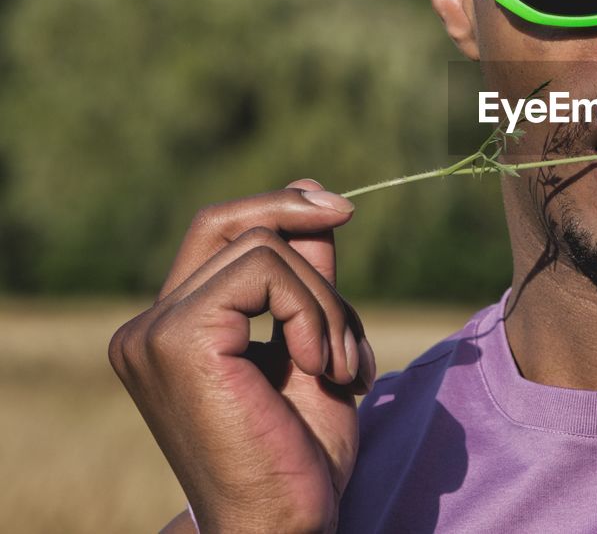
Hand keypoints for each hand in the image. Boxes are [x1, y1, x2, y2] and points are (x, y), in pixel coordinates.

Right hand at [109, 179, 374, 532]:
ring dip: (326, 302)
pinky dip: (314, 311)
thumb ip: (305, 278)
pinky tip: (322, 367)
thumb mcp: (312, 344)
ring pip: (263, 248)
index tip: (341, 209)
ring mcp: (155, 333)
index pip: (216, 232)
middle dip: (301, 221)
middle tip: (348, 218)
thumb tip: (310, 195)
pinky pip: (266, 270)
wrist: (284, 526)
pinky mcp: (179, 339)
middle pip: (230, 223)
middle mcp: (147, 327)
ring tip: (343, 365)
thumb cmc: (299, 455)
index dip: (278, 206)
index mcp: (170, 331)